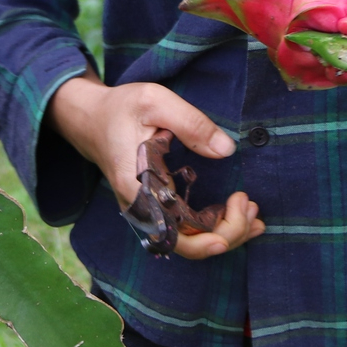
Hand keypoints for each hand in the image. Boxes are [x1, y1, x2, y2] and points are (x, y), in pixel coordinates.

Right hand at [48, 76, 264, 258]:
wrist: (92, 120)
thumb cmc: (121, 109)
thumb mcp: (155, 101)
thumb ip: (191, 123)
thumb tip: (226, 150)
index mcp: (137, 188)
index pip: (173, 234)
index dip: (207, 239)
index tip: (238, 212)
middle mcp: (141, 209)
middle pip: (187, 245)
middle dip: (227, 232)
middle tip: (250, 202)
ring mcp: (148, 212)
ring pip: (189, 242)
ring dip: (225, 233)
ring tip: (254, 213)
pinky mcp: (157, 208)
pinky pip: (186, 230)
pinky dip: (215, 227)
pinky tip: (239, 215)